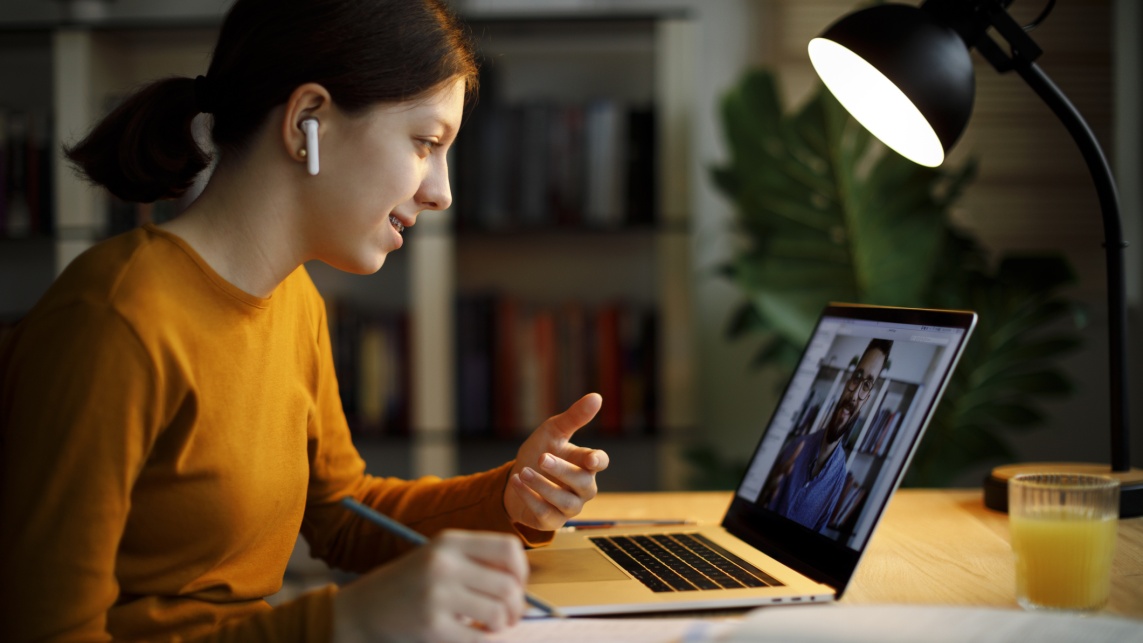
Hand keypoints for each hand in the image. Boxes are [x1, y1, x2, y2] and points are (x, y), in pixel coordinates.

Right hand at [332, 530, 527, 642]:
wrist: (363, 610)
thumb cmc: (411, 584)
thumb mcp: (439, 558)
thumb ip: (476, 562)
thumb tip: (522, 586)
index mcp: (450, 541)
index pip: (508, 549)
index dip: (521, 570)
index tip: (517, 585)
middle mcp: (444, 564)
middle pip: (508, 584)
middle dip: (517, 605)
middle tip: (510, 616)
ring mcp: (437, 595)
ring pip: (498, 613)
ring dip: (501, 624)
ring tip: (492, 625)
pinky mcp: (432, 627)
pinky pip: (479, 638)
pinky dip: (484, 640)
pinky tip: (473, 634)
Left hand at [505, 393, 609, 531]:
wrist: (516, 478)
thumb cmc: (540, 452)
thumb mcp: (553, 431)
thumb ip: (574, 417)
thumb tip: (596, 397)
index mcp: (586, 464)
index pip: (600, 462)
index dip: (597, 461)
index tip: (590, 459)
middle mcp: (583, 487)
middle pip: (583, 483)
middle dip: (562, 470)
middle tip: (542, 458)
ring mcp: (569, 507)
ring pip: (565, 501)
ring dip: (543, 486)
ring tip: (524, 472)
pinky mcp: (552, 521)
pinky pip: (546, 514)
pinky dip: (531, 498)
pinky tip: (518, 482)